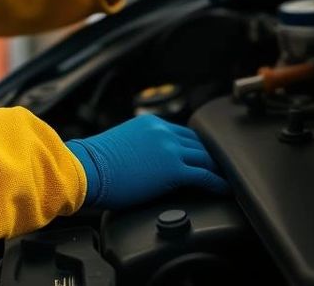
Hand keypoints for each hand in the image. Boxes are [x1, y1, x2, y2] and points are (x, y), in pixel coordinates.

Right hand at [66, 114, 229, 209]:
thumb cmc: (94, 163)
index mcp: (150, 123)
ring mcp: (170, 149)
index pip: (182, 133)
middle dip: (211, 155)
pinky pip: (204, 176)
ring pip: (205, 157)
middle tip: (221, 167)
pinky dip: (217, 182)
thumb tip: (144, 161)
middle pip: (198, 143)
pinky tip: (224, 189)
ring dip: (218, 169)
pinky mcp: (173, 170)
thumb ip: (139, 146)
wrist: (86, 168)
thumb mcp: (121, 144)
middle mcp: (163, 132)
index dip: (196, 146)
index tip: (203, 154)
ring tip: (227, 178)